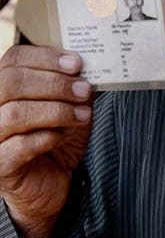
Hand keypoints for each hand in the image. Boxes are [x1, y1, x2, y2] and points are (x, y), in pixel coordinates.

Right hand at [0, 45, 91, 237]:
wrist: (53, 180)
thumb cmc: (56, 135)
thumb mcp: (68, 102)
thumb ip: (71, 82)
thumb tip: (80, 65)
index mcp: (4, 85)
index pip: (13, 58)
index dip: (46, 57)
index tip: (76, 64)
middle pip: (10, 82)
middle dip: (53, 84)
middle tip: (83, 90)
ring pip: (15, 114)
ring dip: (56, 110)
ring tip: (82, 114)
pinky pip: (20, 146)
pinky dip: (48, 136)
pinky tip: (64, 135)